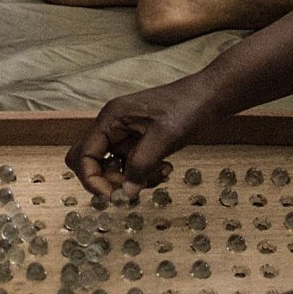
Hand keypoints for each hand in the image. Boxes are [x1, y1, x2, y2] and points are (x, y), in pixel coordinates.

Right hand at [67, 77, 213, 199]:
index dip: (92, 179)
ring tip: (161, 172)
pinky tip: (165, 167)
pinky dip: (145, 172)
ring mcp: (125, 133)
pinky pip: (132, 164)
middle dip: (112, 180)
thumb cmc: (186, 108)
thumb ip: (141, 165)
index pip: (83, 155)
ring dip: (134, 177)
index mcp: (111, 120)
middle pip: (94, 163)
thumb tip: (126, 192)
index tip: (112, 196)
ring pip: (116, 167)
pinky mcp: (139, 140)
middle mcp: (113, 126)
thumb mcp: (163, 138)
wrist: (208, 97)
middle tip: (135, 186)